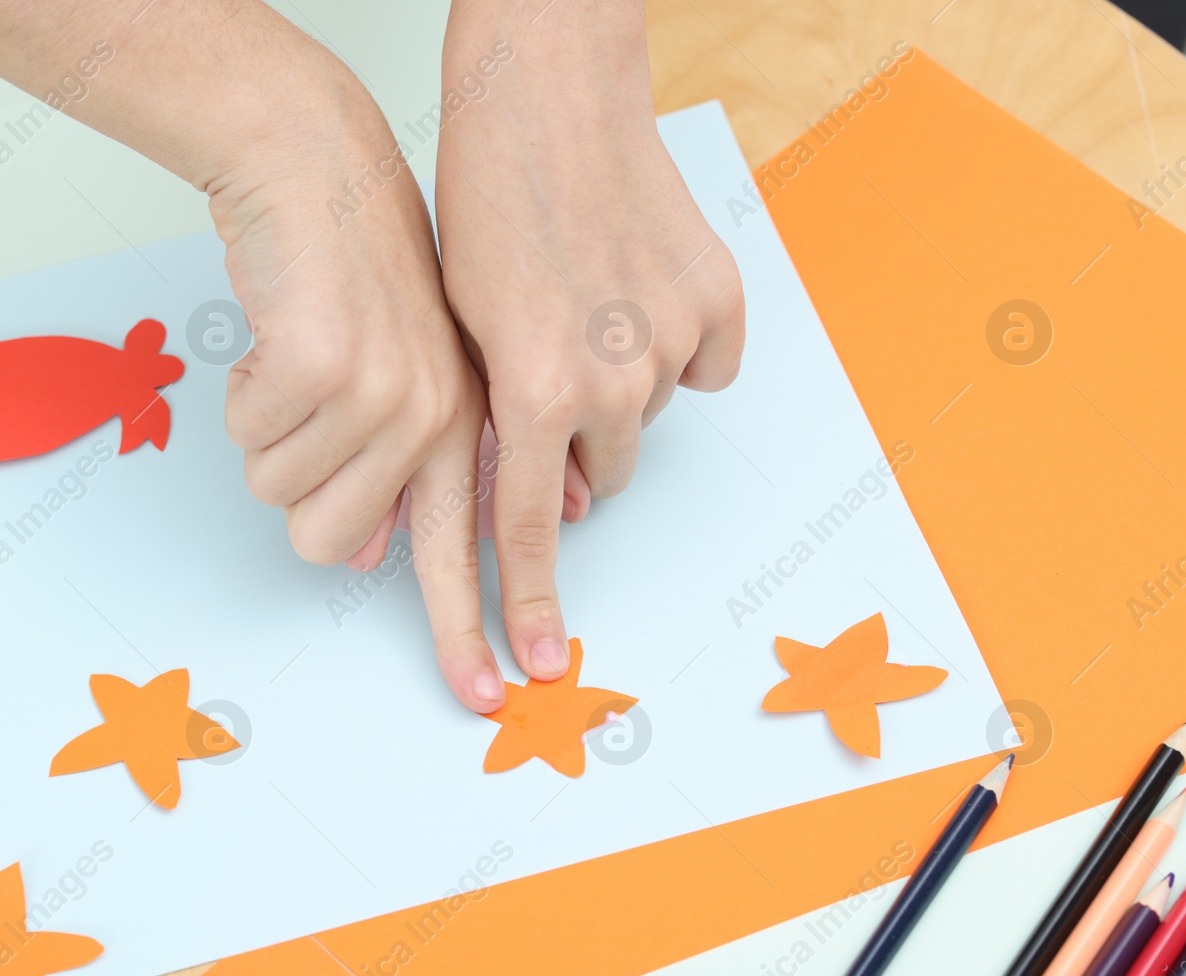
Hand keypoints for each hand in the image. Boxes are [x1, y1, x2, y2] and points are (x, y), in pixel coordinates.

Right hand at [0, 0, 507, 711]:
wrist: (317, 166)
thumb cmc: (350, 273)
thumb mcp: (398, 378)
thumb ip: (393, 475)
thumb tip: (361, 559)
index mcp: (462, 427)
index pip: (468, 553)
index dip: (471, 632)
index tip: (491, 697)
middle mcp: (436, 417)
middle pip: (324, 539)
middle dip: (289, 485)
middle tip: (304, 411)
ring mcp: (385, 391)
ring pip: (275, 487)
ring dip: (263, 431)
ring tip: (298, 361)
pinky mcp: (326, 364)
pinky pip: (245, 428)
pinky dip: (240, 389)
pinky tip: (277, 335)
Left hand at [436, 0, 744, 680]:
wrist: (546, 101)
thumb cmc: (485, 209)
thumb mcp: (464, 333)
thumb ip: (500, 427)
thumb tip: (559, 500)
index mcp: (531, 391)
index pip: (526, 526)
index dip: (529, 604)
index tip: (539, 664)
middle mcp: (612, 382)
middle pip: (599, 472)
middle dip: (573, 441)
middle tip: (549, 363)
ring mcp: (674, 343)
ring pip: (649, 416)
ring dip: (621, 386)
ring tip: (586, 305)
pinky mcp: (721, 304)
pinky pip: (704, 365)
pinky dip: (674, 342)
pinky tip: (636, 287)